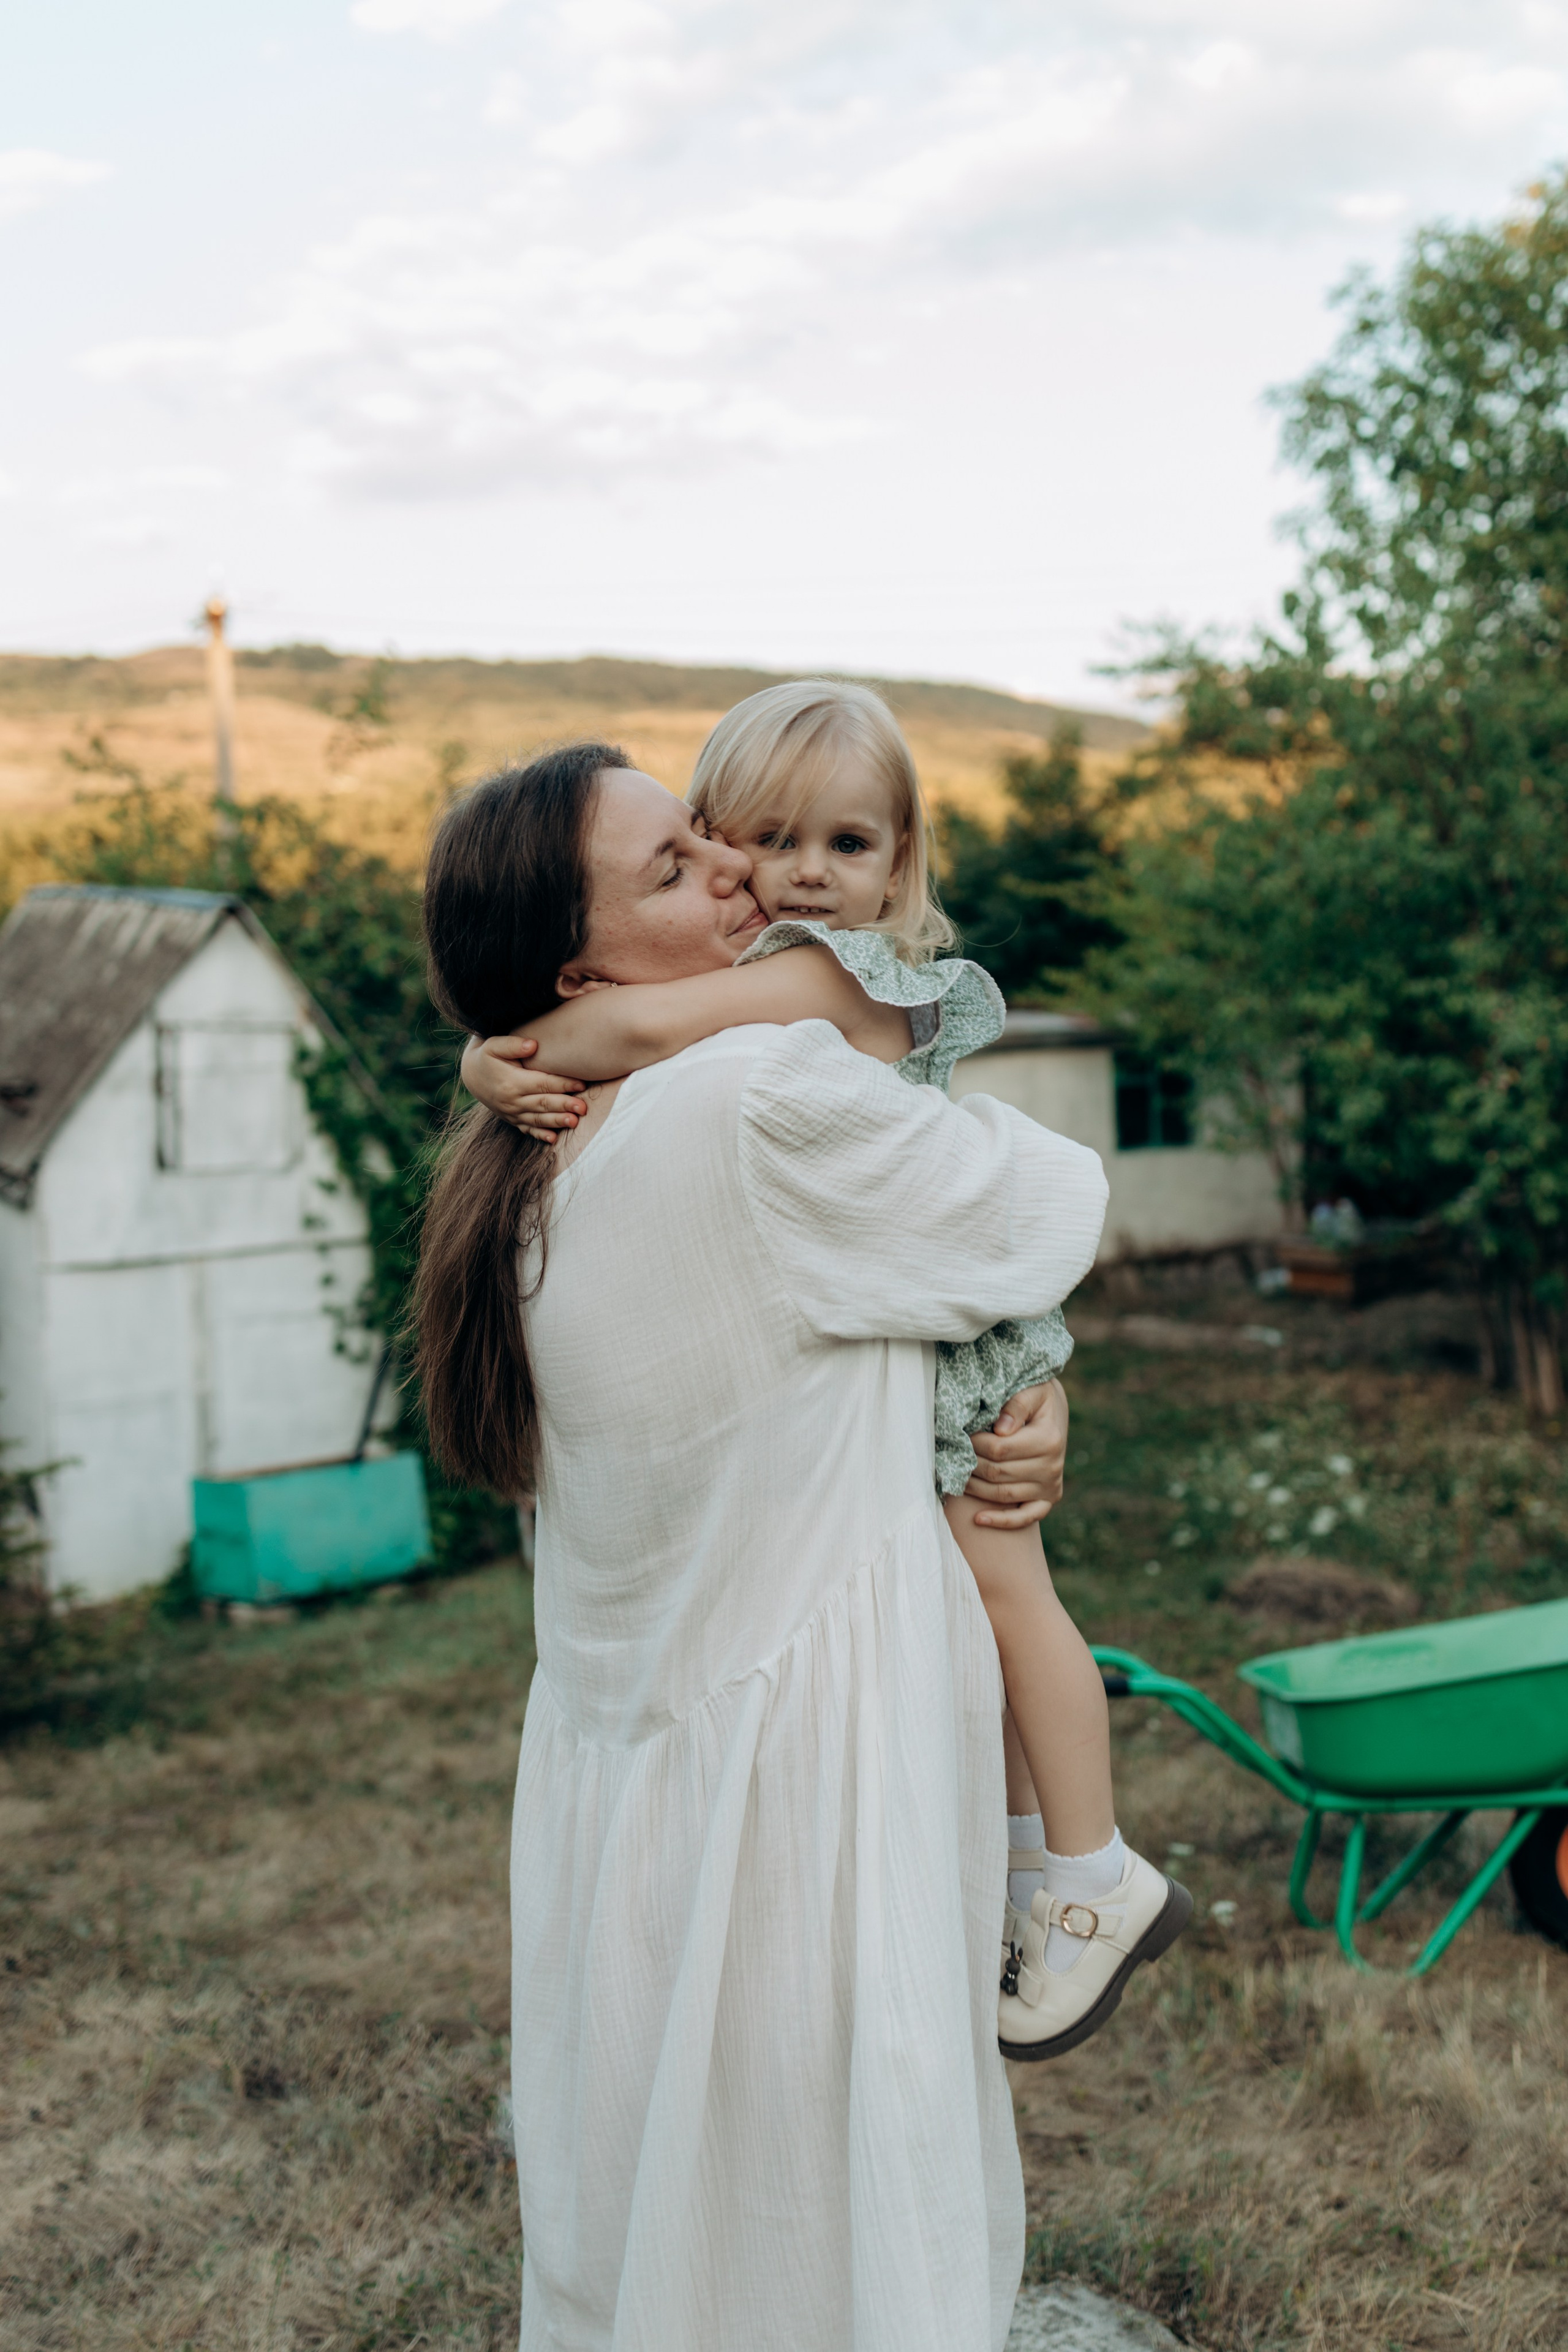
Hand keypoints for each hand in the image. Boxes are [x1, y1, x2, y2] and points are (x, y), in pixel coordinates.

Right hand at [459, 1034, 587, 1143]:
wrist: (471, 1075)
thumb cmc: (488, 1056)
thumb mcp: (494, 1045)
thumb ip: (513, 1044)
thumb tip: (534, 1045)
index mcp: (511, 1082)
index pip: (542, 1083)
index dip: (562, 1084)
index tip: (581, 1083)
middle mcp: (512, 1101)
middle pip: (543, 1103)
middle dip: (564, 1105)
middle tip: (584, 1107)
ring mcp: (512, 1113)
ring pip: (538, 1119)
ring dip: (557, 1122)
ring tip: (575, 1122)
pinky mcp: (512, 1120)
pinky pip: (527, 1130)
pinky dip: (540, 1135)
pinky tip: (554, 1139)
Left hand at [964, 1379, 1067, 1529]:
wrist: (1052, 1413)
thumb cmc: (1035, 1397)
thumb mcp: (1031, 1391)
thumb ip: (1016, 1406)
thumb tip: (1001, 1429)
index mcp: (1048, 1439)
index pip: (999, 1448)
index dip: (974, 1444)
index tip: (959, 1436)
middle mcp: (1052, 1467)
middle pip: (998, 1473)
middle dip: (970, 1464)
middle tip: (950, 1455)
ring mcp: (1050, 1486)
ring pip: (1003, 1494)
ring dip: (974, 1488)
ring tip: (954, 1477)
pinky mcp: (1047, 1500)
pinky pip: (1025, 1517)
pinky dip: (1001, 1521)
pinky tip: (978, 1519)